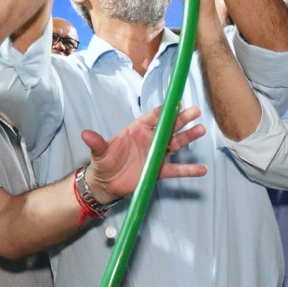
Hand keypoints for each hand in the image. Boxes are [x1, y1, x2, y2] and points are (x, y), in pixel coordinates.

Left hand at [80, 105, 207, 200]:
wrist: (106, 183)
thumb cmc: (104, 162)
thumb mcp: (100, 152)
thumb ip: (97, 143)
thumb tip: (85, 134)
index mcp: (137, 129)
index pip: (153, 117)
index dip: (164, 111)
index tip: (176, 103)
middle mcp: (150, 139)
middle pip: (169, 127)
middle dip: (182, 119)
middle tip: (195, 111)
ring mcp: (156, 154)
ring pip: (176, 143)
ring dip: (188, 137)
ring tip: (201, 130)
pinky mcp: (159, 170)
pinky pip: (176, 169)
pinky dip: (188, 170)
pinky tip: (202, 169)